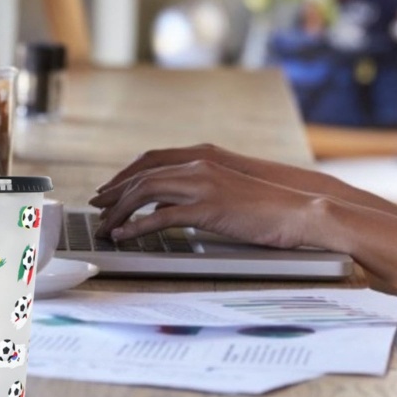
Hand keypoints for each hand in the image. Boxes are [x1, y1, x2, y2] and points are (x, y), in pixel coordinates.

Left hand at [90, 156, 320, 249]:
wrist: (300, 210)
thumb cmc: (267, 206)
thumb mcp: (227, 191)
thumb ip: (200, 192)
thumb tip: (172, 206)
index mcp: (201, 161)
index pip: (150, 164)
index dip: (124, 177)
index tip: (107, 191)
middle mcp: (198, 167)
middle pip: (142, 177)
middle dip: (114, 194)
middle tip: (96, 209)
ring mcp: (202, 186)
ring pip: (146, 193)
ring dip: (120, 211)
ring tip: (105, 227)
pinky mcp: (209, 209)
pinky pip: (162, 218)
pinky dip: (138, 227)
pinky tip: (124, 236)